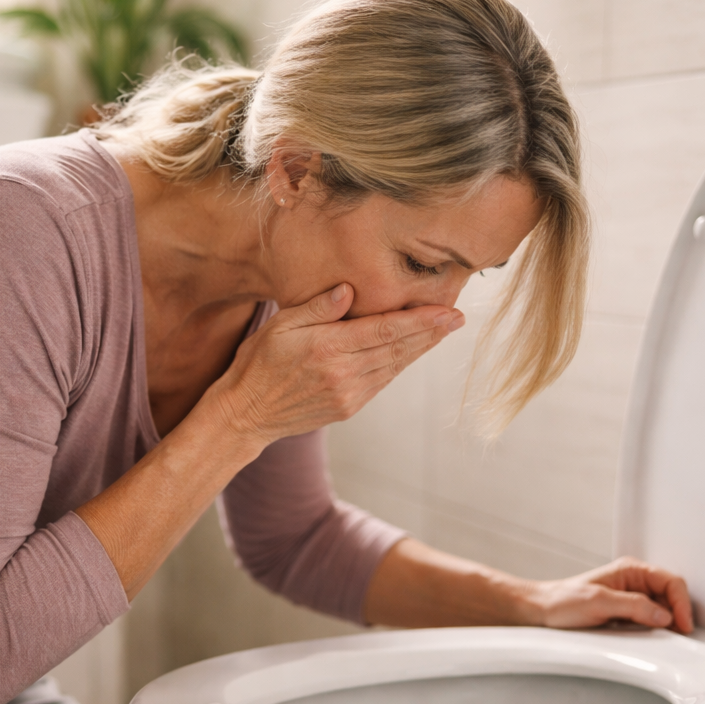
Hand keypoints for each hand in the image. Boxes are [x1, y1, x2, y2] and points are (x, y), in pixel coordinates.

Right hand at [203, 283, 463, 445]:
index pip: (385, 331)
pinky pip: (382, 381)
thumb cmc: (257, 363)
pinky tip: (411, 351)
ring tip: (443, 331)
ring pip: (394, 367)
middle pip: (398, 349)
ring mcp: (349, 395)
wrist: (246, 414)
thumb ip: (317, 307)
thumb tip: (349, 289)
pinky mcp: (349, 408)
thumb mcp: (279, 326)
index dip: (421, 322)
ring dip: (420, 349)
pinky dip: (400, 364)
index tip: (448, 313)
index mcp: (327, 349)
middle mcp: (343, 374)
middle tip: (458, 318)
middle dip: (431, 333)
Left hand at [517, 557, 693, 632]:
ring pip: (663, 609)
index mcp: (631, 570)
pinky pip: (650, 619)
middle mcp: (634, 581)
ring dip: (669, 623)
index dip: (682, 603)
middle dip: (679, 614)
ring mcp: (631, 597)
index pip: (671, 582)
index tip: (683, 624)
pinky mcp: (626, 613)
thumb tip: (664, 615)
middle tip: (680, 635)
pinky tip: (653, 638)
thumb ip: (633, 606)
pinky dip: (656, 629)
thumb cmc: (562, 601)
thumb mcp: (599, 603)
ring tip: (668, 638)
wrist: (541, 611)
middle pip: (671, 595)